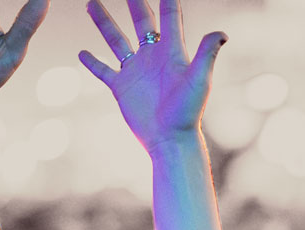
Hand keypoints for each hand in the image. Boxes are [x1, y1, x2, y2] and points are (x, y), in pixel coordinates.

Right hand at [79, 0, 226, 154]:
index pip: (169, 18)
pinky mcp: (121, 87)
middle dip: (134, 3)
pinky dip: (93, 62)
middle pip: (141, 22)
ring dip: (103, 22)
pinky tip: (82, 52)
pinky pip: (103, 71)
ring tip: (90, 3)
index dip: (167, 0)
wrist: (169, 139)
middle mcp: (152, 57)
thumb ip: (207, 54)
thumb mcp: (200, 80)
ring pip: (115, 40)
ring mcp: (135, 71)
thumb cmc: (187, 112)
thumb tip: (222, 33)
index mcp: (172, 52)